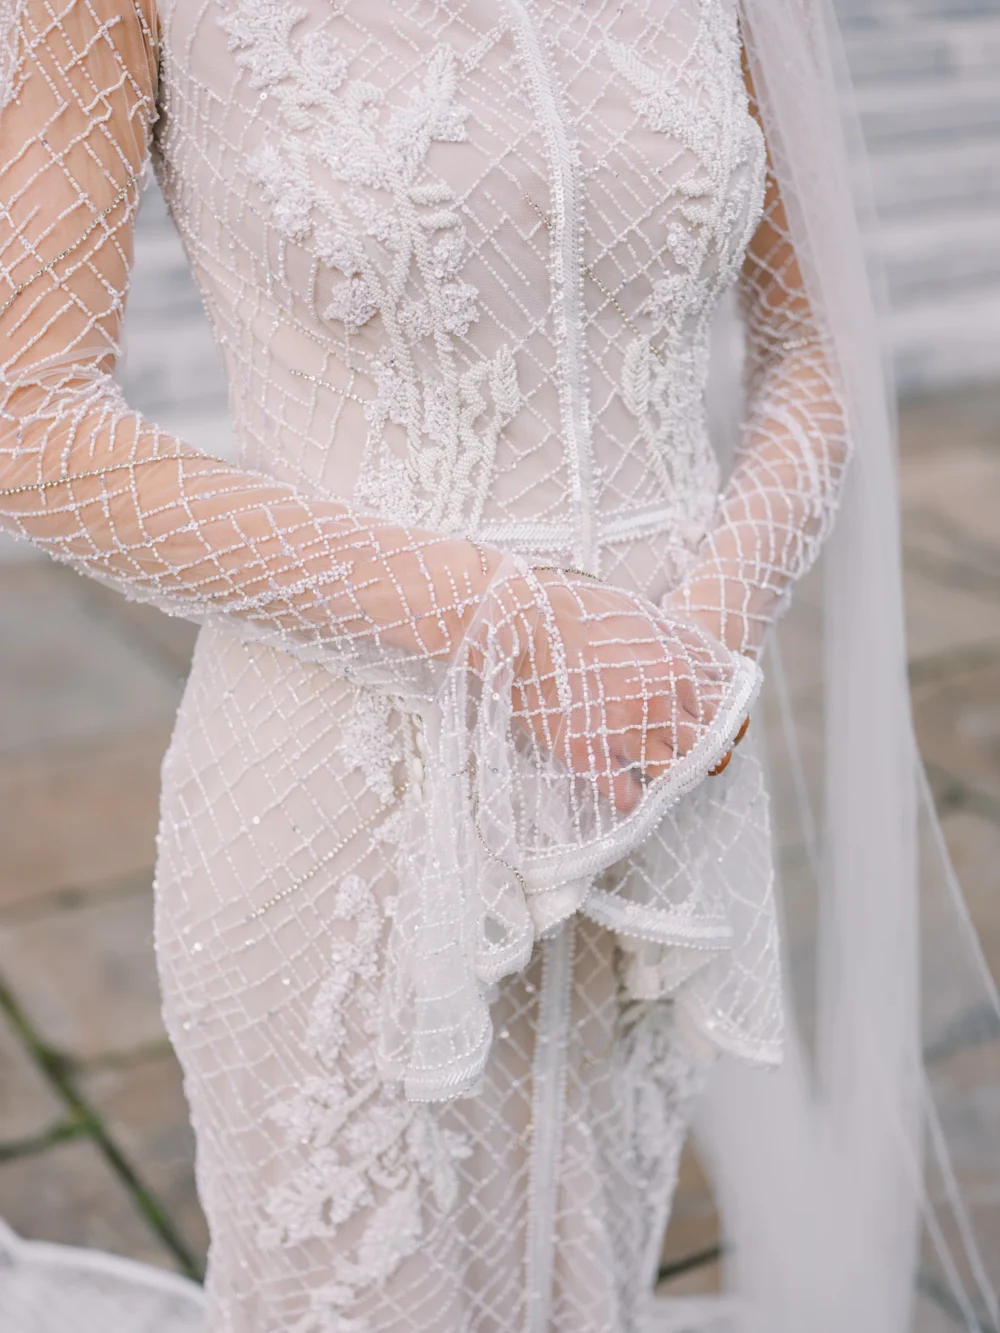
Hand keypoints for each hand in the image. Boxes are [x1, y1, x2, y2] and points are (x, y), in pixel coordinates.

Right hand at [497, 569, 744, 814]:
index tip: (694, 728)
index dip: (709, 724)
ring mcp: (624, 731)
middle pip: (703, 749)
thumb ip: (682, 643)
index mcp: (677, 670)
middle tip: (676, 753)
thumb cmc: (578, 609)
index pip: (719, 714)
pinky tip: (621, 788)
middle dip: (695, 754)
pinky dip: (627, 797)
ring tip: (649, 771)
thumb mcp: (646, 615)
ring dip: (664, 778)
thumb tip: (708, 664)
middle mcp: (660, 705)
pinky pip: (624, 795)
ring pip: (670, 776)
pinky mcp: (588, 753)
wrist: (522, 619)